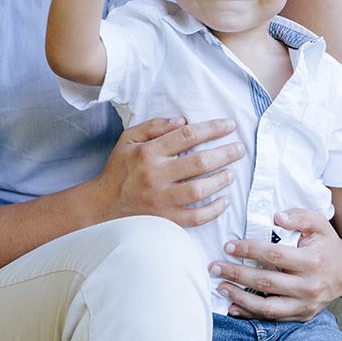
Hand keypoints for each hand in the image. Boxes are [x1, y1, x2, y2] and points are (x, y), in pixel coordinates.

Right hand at [94, 116, 243, 225]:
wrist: (102, 206)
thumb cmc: (118, 170)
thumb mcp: (128, 140)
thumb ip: (154, 127)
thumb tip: (183, 121)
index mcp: (149, 152)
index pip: (188, 136)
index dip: (212, 129)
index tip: (229, 126)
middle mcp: (157, 175)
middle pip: (199, 162)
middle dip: (225, 153)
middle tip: (239, 148)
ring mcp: (161, 199)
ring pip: (200, 189)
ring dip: (221, 180)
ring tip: (231, 173)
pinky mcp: (165, 219)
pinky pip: (195, 217)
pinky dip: (213, 210)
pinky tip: (223, 201)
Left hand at [212, 208, 341, 321]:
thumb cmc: (327, 244)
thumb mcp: (319, 224)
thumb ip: (299, 217)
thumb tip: (276, 217)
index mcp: (312, 262)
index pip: (274, 256)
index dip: (249, 250)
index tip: (229, 245)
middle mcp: (309, 286)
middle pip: (266, 281)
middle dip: (236, 273)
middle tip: (214, 266)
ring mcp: (305, 305)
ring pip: (267, 307)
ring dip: (240, 298)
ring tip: (221, 287)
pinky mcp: (301, 316)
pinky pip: (273, 319)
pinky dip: (251, 315)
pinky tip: (233, 308)